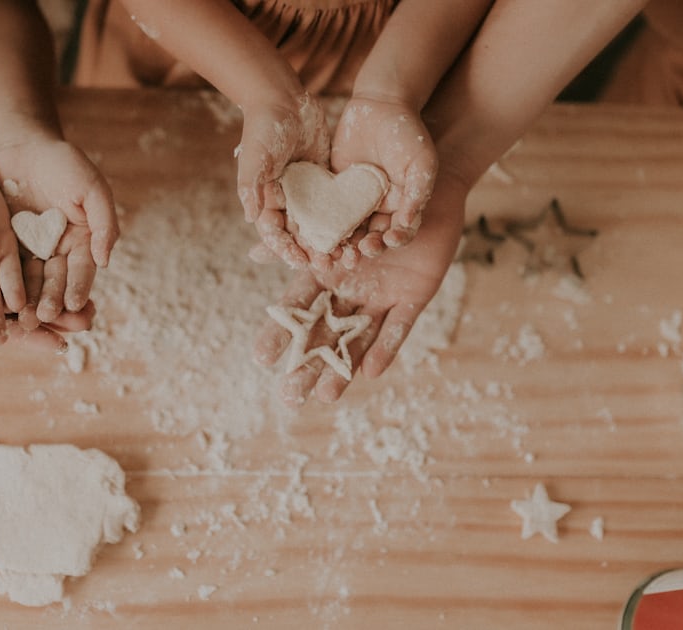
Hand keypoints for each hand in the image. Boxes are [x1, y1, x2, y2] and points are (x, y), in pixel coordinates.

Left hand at [0, 137, 117, 326]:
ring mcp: (30, 250)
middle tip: (43, 316)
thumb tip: (105, 261)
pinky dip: (2, 284)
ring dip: (27, 300)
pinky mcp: (4, 245)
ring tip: (22, 316)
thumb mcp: (91, 188)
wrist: (23, 144)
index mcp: (82, 242)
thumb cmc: (63, 163)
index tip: (73, 306)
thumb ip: (104, 222)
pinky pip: (4, 267)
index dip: (78, 288)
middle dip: (50, 300)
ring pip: (29, 281)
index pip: (81, 270)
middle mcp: (57, 251)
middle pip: (55, 281)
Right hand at [237, 93, 334, 269]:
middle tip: (329, 266)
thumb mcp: (254, 156)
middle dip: (312, 252)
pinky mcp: (324, 180)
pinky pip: (335, 204)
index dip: (287, 250)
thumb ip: (251, 186)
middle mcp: (285, 201)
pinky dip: (344, 219)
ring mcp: (306, 191)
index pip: (275, 233)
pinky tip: (358, 231)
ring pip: (319, 224)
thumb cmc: (263, 127)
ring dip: (330, 241)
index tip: (301, 262)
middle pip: (299, 235)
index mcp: (265, 200)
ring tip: (346, 255)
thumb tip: (251, 219)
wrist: (282, 98)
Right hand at [253, 175, 465, 405]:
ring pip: (358, 337)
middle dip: (307, 365)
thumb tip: (255, 249)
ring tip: (327, 395)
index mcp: (329, 274)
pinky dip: (386, 348)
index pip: (297, 309)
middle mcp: (352, 291)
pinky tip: (370, 371)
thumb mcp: (333, 214)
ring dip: (342, 366)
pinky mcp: (414, 296)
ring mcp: (382, 296)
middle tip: (288, 396)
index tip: (259, 358)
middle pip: (324, 333)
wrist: (427, 187)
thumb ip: (298, 235)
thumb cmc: (375, 197)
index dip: (280, 332)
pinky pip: (398, 326)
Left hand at [332, 95, 437, 256]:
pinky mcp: (334, 190)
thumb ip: (417, 193)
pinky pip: (326, 209)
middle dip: (364, 247)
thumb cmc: (409, 134)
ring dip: (340, 242)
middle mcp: (378, 209)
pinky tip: (312, 230)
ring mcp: (355, 201)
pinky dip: (320, 222)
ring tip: (332, 252)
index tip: (386, 241)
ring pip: (346, 228)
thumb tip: (409, 223)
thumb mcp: (421, 163)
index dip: (392, 240)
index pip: (397, 233)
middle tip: (357, 253)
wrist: (381, 105)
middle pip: (370, 237)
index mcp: (401, 207)